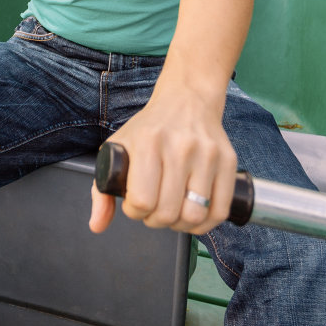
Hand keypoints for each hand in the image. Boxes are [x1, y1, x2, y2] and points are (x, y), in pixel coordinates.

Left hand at [88, 89, 235, 236]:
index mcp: (148, 142)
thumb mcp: (118, 149)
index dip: (134, 211)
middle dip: (156, 220)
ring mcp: (208, 154)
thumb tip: (97, 226)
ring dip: (180, 224)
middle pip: (168, 213)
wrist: (187, 100)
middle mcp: (180, 147)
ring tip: (173, 211)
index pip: (141, 200)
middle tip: (154, 210)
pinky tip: (193, 214)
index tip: (134, 203)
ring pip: (194, 216)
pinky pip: (220, 211)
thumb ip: (101, 189)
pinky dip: (205, 223)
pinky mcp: (229, 162)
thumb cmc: (149, 129)